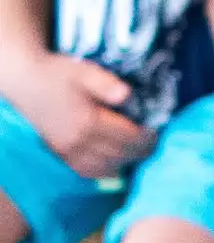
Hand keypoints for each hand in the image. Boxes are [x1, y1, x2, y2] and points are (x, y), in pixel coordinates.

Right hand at [8, 54, 149, 180]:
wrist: (27, 84)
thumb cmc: (59, 74)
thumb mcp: (85, 71)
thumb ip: (107, 83)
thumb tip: (127, 95)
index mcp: (87, 121)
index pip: (126, 138)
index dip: (146, 138)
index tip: (157, 131)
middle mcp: (77, 142)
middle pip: (118, 155)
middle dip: (140, 151)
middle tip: (153, 143)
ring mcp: (66, 151)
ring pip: (103, 168)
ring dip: (124, 162)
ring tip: (138, 151)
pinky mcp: (60, 154)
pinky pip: (85, 171)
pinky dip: (104, 170)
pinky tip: (115, 162)